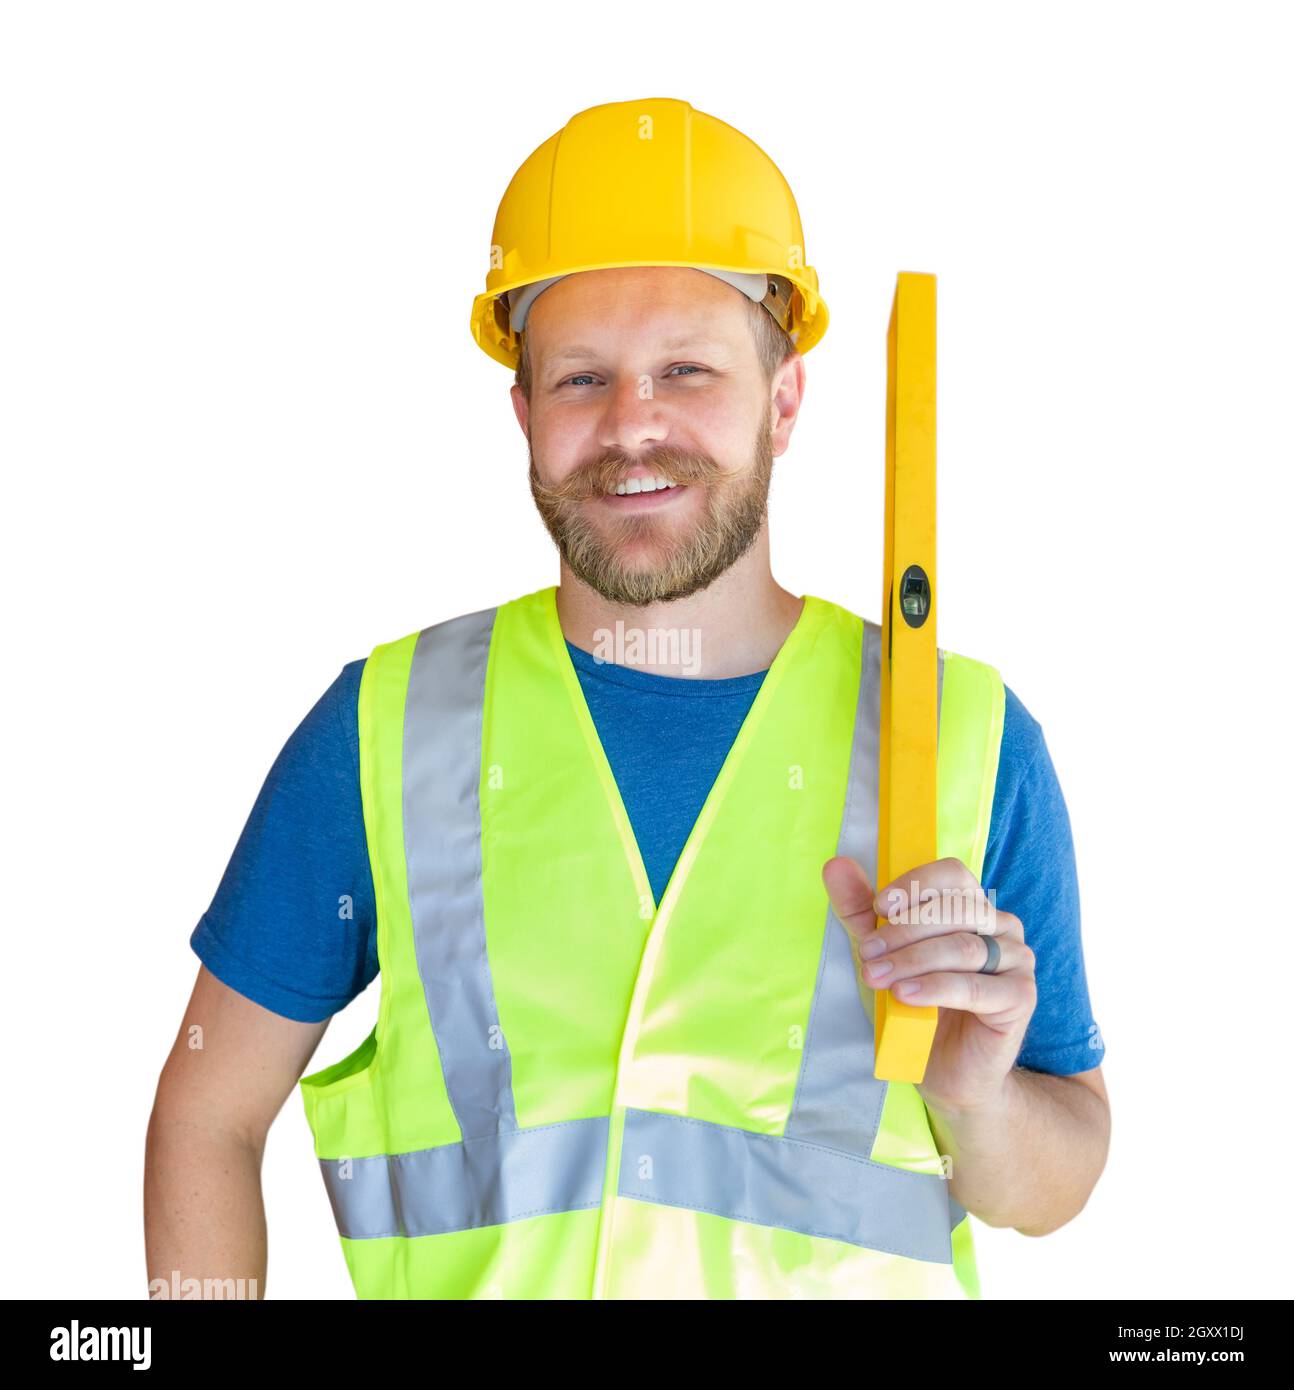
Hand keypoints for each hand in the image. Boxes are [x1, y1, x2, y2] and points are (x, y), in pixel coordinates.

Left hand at [821, 855, 1036, 1114]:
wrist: (944, 1068)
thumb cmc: (914, 1002)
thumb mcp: (881, 952)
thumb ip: (860, 910)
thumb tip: (835, 865)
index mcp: (971, 905)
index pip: (952, 875)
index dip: (915, 885)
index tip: (879, 907)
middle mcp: (1000, 926)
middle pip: (957, 909)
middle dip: (905, 931)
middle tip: (867, 953)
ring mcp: (1015, 960)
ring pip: (964, 947)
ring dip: (913, 960)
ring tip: (878, 977)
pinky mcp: (1020, 998)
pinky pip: (977, 987)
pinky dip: (937, 988)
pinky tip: (906, 995)